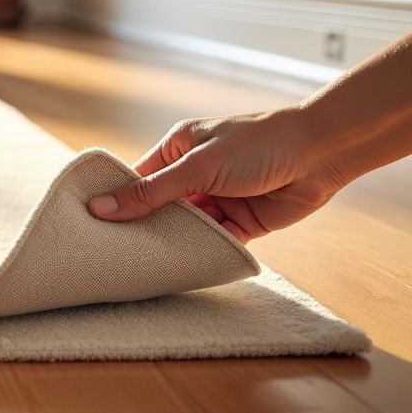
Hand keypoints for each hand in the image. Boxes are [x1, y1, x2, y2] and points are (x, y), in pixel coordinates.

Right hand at [87, 110, 349, 242]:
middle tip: (112, 254)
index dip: (117, 201)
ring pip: (185, 227)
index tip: (91, 226)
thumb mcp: (197, 167)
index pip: (138, 178)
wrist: (320, 154)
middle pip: (159, 206)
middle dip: (142, 227)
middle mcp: (194, 174)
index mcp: (177, 149)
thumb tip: (101, 207)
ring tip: (141, 266)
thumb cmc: (257, 144)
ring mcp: (217, 198)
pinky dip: (201, 253)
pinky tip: (181, 267)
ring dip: (171, 242)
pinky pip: (213, 241)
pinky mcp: (240, 221)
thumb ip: (151, 192)